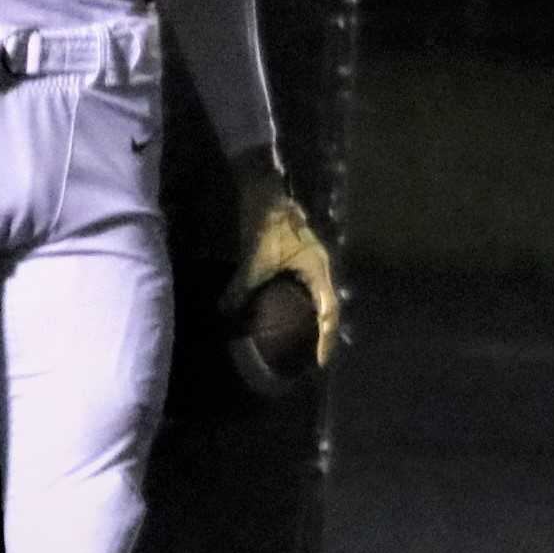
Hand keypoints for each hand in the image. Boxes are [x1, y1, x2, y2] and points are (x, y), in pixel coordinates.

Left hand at [225, 159, 339, 369]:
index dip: (326, 339)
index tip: (321, 362)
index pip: (329, 313)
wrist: (264, 190)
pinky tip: (290, 314)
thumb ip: (240, 288)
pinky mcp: (302, 256)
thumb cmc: (265, 223)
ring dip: (316, 319)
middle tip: (317, 357)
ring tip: (308, 342)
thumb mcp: (253, 259)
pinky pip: (308, 287)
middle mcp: (321, 267)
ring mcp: (314, 261)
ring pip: (320, 297)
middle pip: (329, 308)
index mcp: (318, 269)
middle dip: (325, 334)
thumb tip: (224, 313)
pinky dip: (304, 304)